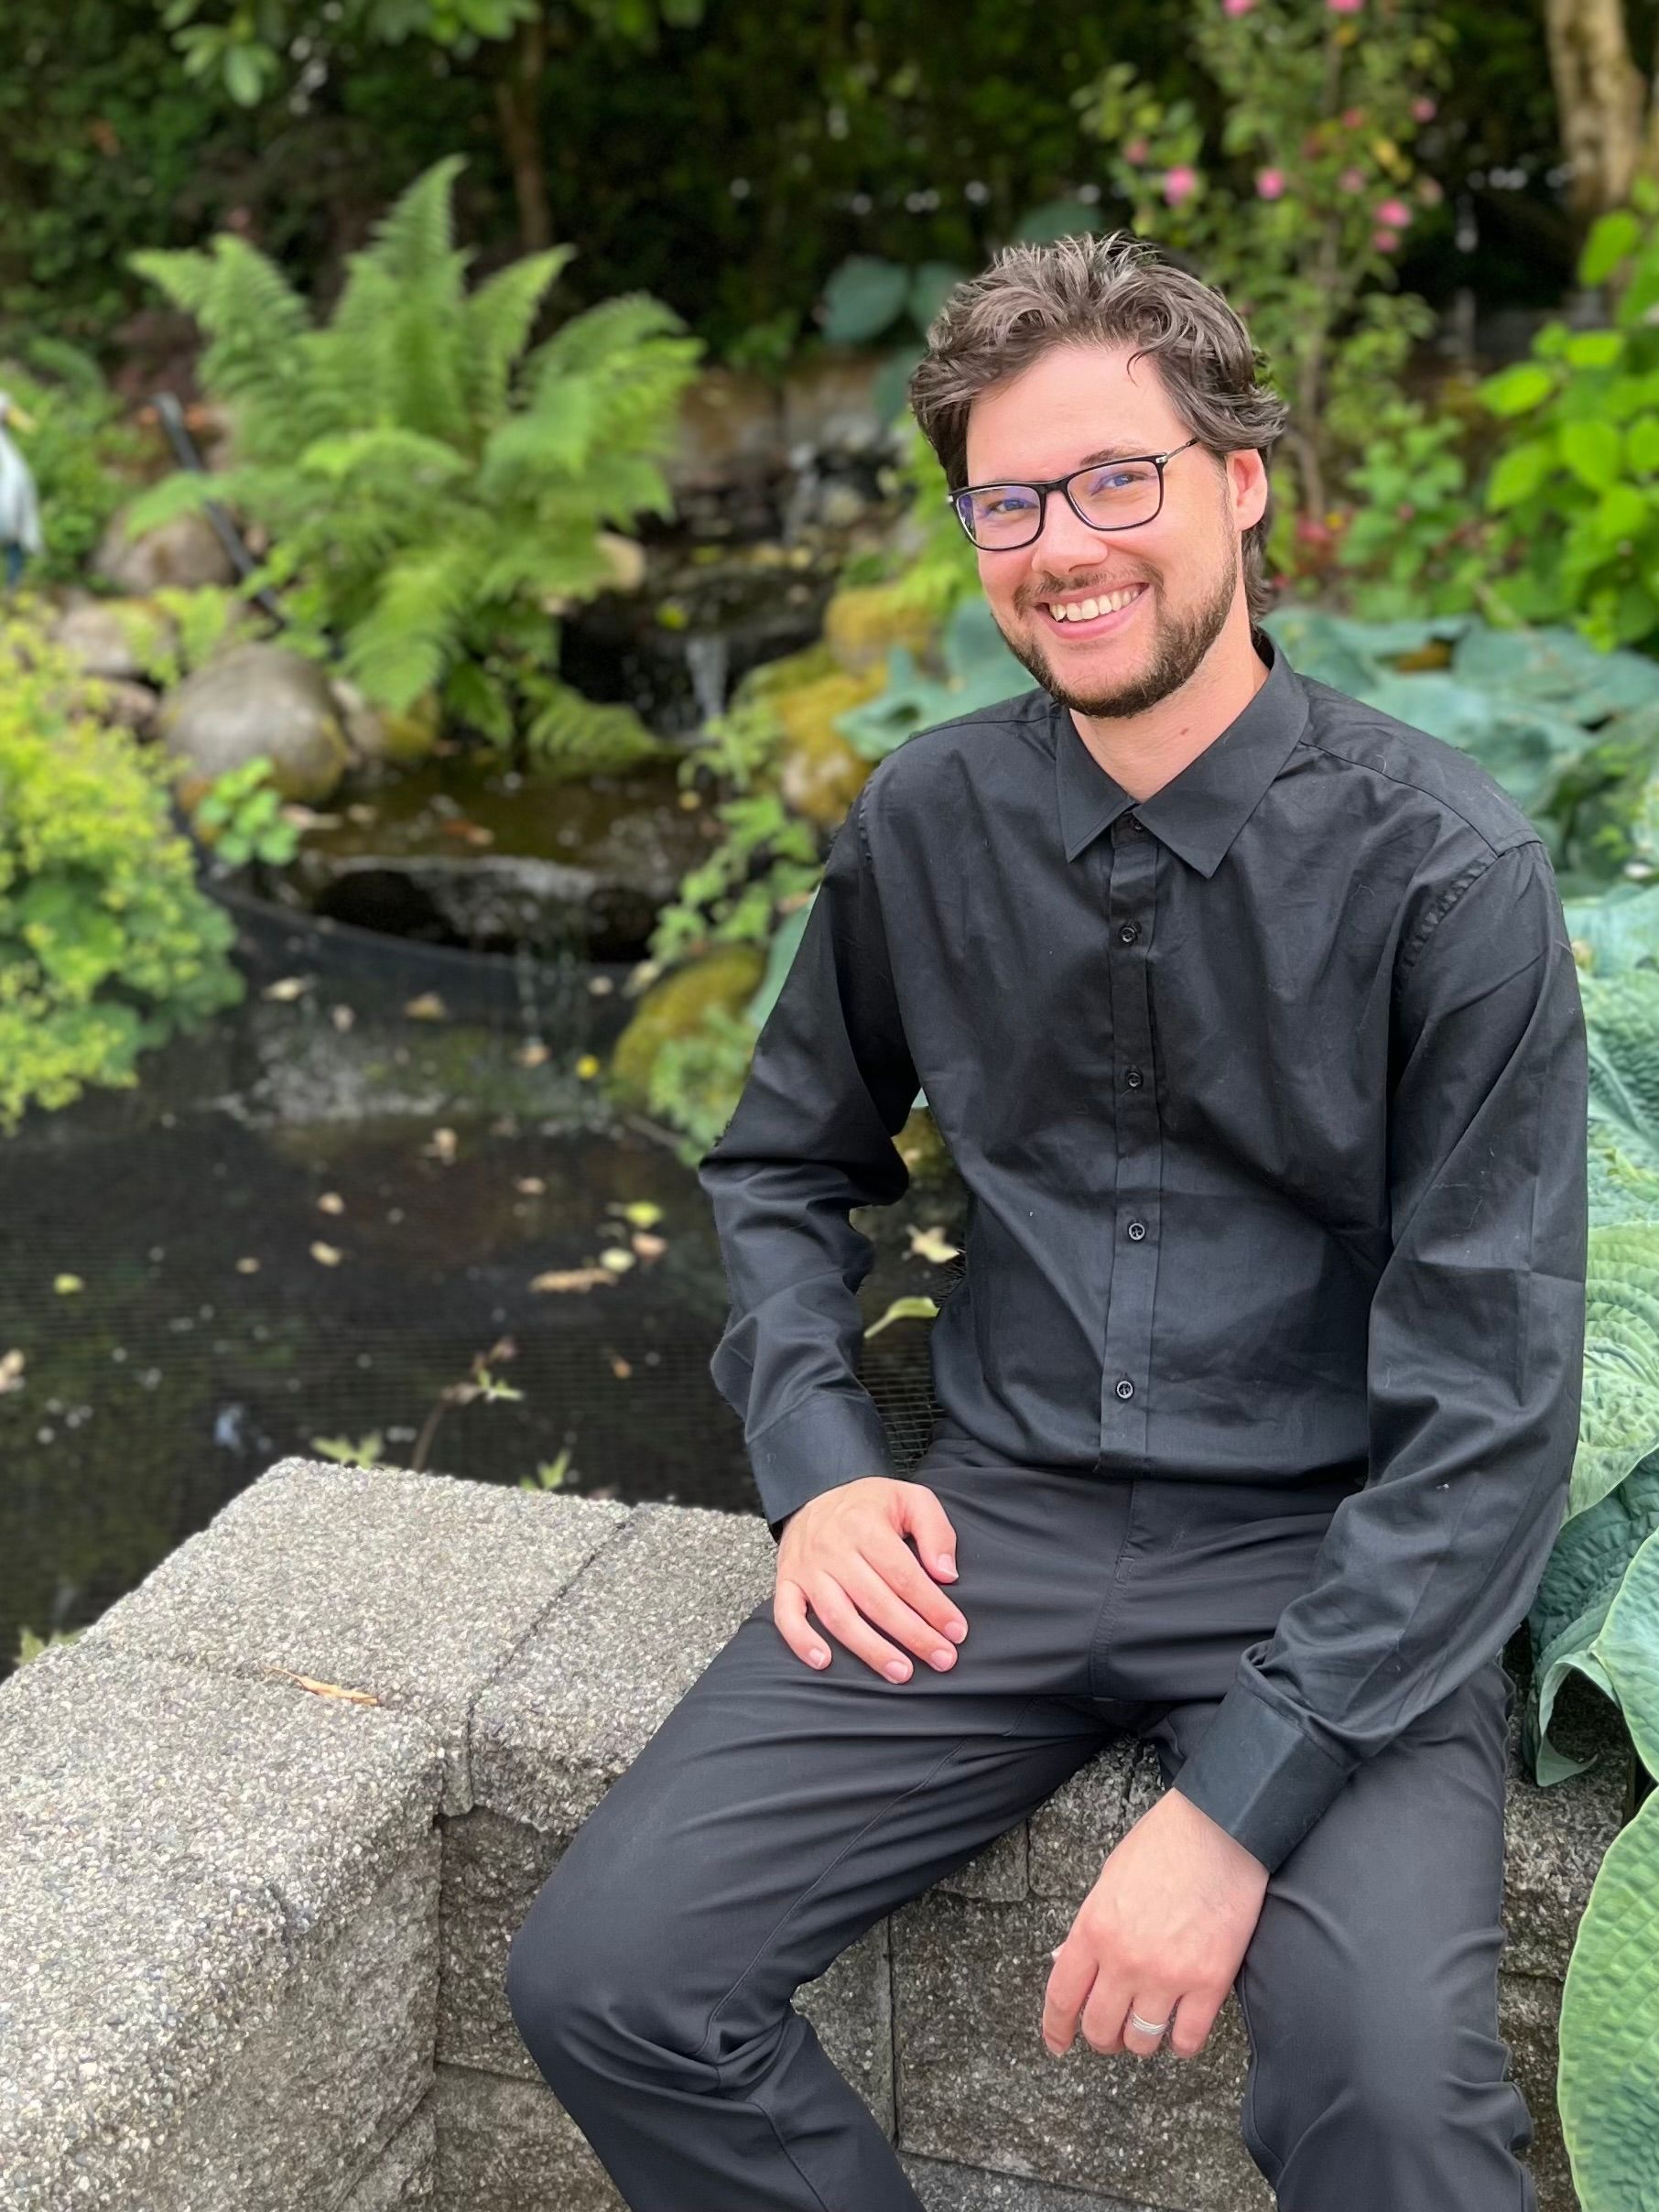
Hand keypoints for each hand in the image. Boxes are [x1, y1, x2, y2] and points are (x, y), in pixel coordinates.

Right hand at [773, 1476, 967, 1683]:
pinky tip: (824, 1663)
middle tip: (942, 1660)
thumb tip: (946, 1574)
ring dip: (871, 1649)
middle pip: (876, 1601)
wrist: (814, 1493)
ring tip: (902, 1673)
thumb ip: (934, 1531)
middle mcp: (832, 1547)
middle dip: (913, 1635)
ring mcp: (806, 1568)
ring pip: (838, 1616)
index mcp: (864, 1524)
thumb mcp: (910, 1499)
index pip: (903, 1574)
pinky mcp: (786, 1581)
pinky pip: (787, 1615)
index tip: (956, 1631)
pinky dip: (802, 1641)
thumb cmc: (869, 1505)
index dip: (933, 1606)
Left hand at [1042, 1785, 1268, 2061]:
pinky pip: (1188, 2039)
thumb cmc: (1162, 1846)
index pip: (1063, 1996)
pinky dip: (1181, 2044)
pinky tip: (1180, 2030)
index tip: (1057, 2044)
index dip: (1056, 2029)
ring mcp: (1168, 1974)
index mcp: (1094, 1929)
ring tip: (1147, 2026)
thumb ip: (1087, 1928)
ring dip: (1141, 2041)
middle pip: (1100, 2029)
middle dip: (1101, 2038)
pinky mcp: (1210, 1983)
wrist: (1218, 1830)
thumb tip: (1065, 1962)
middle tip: (1110, 2033)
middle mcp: (1125, 1959)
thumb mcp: (1108, 1880)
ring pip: (1142, 2041)